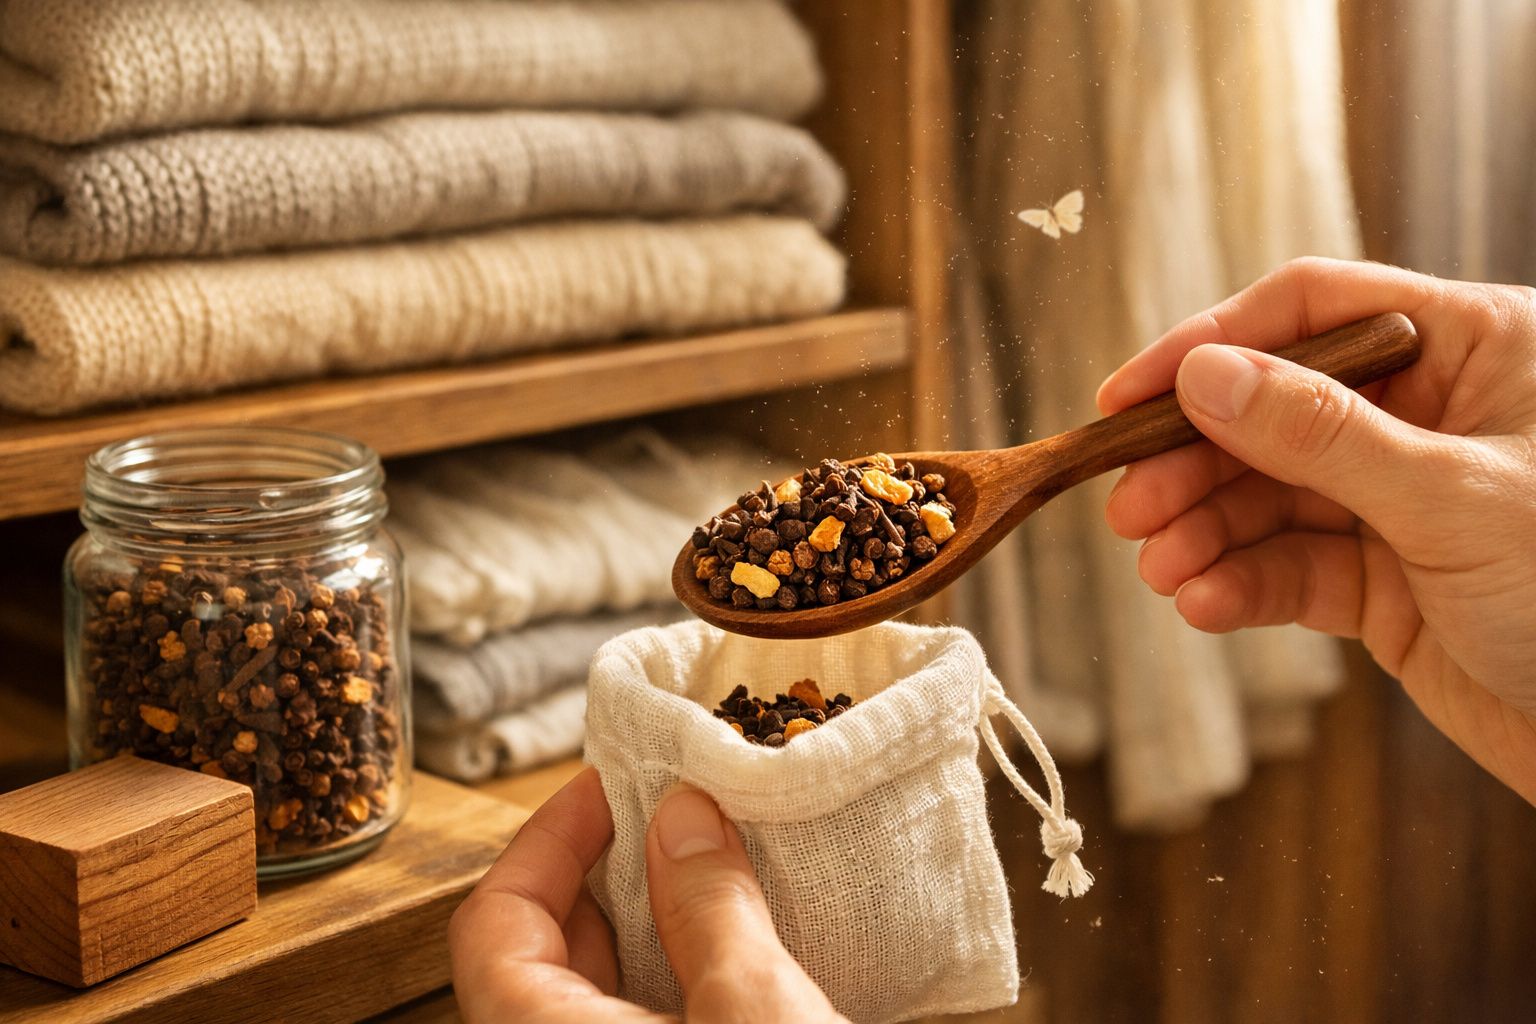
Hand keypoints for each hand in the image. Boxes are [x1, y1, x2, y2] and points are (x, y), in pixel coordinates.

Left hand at [448, 766, 845, 1022]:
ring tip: (707, 865)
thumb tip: (681, 812)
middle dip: (601, 871)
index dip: (545, 839)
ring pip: (587, 996)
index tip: (609, 786)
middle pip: (535, 953)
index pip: (491, 922)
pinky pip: (635, 1023)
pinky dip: (669, 977)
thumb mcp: (754, 1008)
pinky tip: (729, 943)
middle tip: (666, 813)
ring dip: (642, 925)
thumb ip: (709, 907)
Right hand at [1096, 257, 1535, 803]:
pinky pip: (1292, 567)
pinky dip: (1241, 584)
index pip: (1316, 311)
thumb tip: (1203, 375)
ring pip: (1272, 495)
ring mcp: (1404, 500)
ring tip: (1160, 570)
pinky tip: (1202, 601)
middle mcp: (1433, 412)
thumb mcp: (1454, 501)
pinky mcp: (1386, 581)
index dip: (1212, 344)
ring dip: (1206, 531)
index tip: (1126, 398)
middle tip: (1131, 509)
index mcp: (1478, 347)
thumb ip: (1322, 435)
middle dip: (1196, 462)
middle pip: (1275, 409)